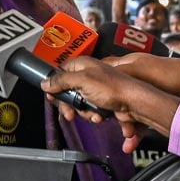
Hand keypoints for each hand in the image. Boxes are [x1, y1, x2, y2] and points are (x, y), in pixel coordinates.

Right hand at [42, 57, 179, 153]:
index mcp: (81, 65)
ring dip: (82, 111)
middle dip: (69, 104)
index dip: (54, 85)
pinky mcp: (100, 100)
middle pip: (66, 90)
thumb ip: (61, 81)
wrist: (134, 102)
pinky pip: (88, 109)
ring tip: (91, 113)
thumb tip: (46, 82)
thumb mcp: (82, 81)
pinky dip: (91, 115)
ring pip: (77, 102)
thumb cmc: (114, 87)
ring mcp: (93, 88)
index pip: (59, 72)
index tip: (53, 96)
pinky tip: (98, 116)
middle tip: (70, 111)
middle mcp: (87, 74)